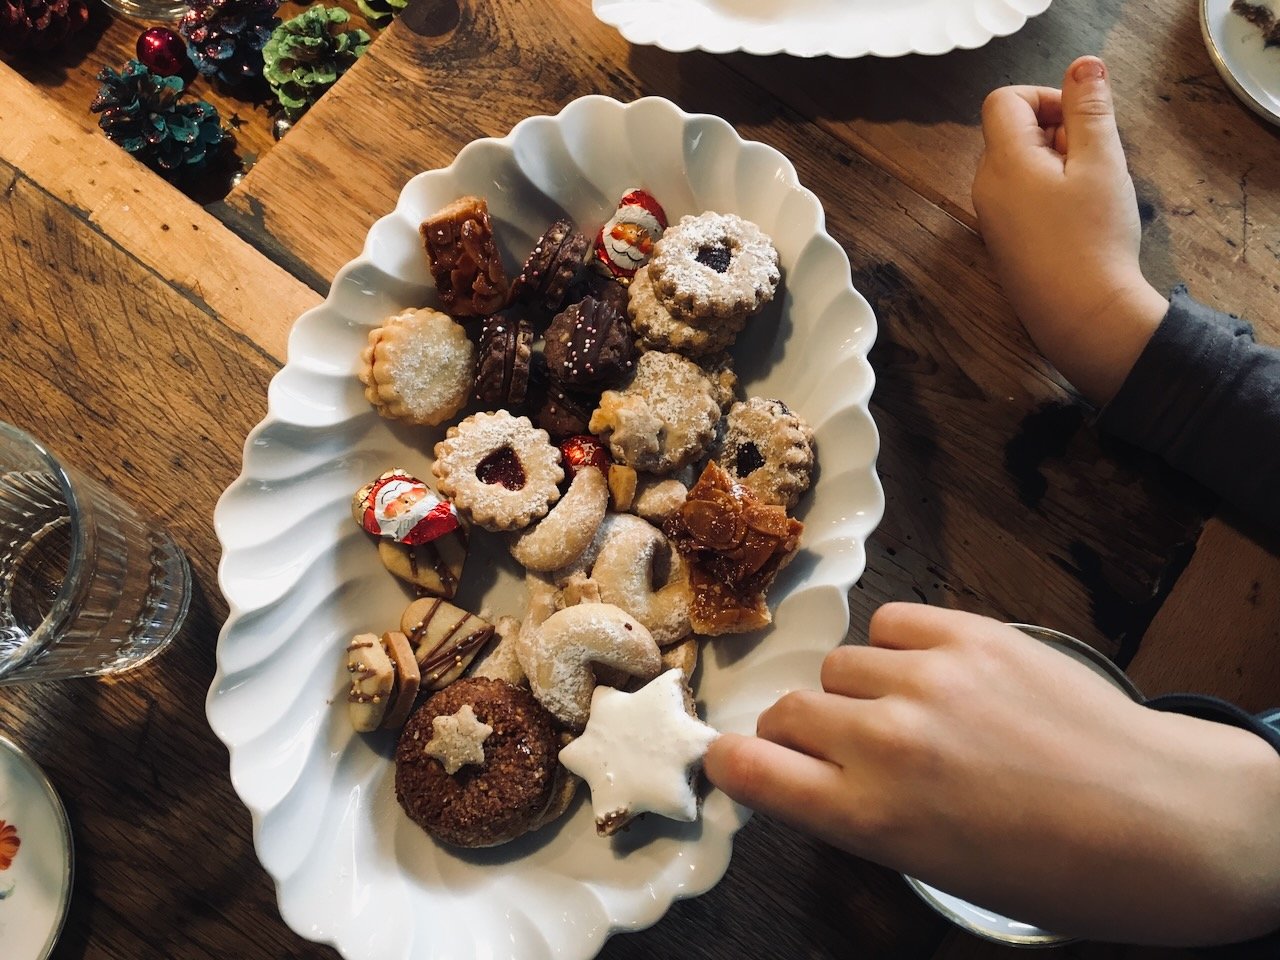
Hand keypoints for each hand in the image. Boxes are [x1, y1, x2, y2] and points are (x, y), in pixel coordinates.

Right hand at [704, 603, 1279, 945]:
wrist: (1162, 819)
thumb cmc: (1055, 869)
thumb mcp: (933, 867)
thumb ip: (858, 816)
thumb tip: (807, 774)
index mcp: (869, 816)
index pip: (748, 769)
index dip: (733, 762)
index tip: (739, 760)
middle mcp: (885, 740)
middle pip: (786, 711)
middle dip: (802, 733)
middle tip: (844, 749)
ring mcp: (926, 678)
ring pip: (838, 665)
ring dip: (857, 691)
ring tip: (910, 713)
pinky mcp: (969, 633)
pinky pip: (889, 625)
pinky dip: (897, 650)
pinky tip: (934, 676)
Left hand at [971, 56, 1167, 405]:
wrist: (1082, 318)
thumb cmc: (1093, 241)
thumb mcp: (1101, 163)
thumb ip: (1089, 110)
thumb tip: (1083, 67)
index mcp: (1003, 164)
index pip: (1003, 101)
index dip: (1044, 98)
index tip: (1081, 121)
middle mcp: (986, 190)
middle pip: (1013, 134)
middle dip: (1057, 133)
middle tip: (1094, 162)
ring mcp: (992, 220)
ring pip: (1021, 168)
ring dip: (1059, 165)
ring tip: (1091, 195)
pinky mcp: (1005, 244)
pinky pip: (1023, 200)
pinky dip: (1051, 196)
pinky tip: (1080, 222)